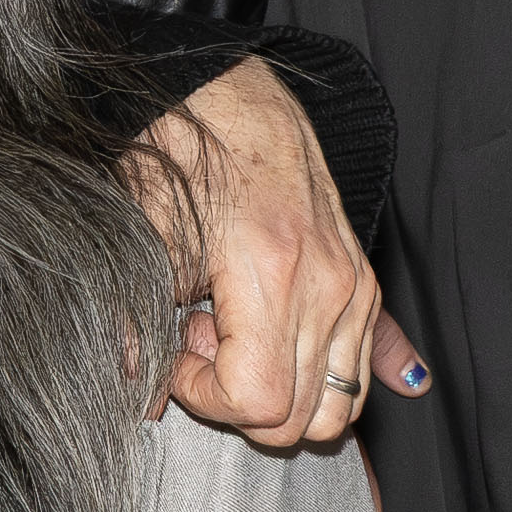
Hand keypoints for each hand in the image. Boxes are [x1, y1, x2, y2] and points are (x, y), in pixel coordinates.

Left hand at [130, 56, 425, 452]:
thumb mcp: (145, 238)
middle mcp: (329, 287)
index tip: (177, 358)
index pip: (260, 401)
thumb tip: (135, 390)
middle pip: (302, 416)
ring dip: (287, 391)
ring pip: (340, 402)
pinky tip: (338, 373)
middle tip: (202, 344)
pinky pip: (377, 357)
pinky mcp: (364, 280)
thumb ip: (136, 322)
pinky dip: (359, 377)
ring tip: (240, 337)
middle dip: (242, 399)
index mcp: (274, 274)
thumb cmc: (185, 155)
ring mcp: (354, 286)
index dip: (207, 398)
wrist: (230, 94)